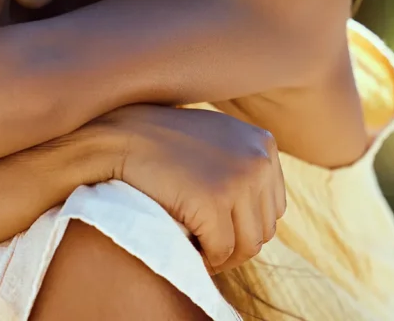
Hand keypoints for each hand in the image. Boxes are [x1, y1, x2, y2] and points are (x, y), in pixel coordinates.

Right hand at [94, 105, 285, 272]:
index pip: (273, 207)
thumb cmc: (164, 141)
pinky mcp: (214, 201)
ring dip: (222, 253)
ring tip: (196, 243)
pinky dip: (205, 257)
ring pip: (248, 245)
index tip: (216, 225)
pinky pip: (221, 251)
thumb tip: (268, 212)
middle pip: (265, 228)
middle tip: (203, 240)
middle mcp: (258, 159)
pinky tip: (187, 244)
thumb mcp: (217, 140)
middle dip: (235, 241)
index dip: (244, 223)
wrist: (120, 135)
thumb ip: (244, 163)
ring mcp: (239, 179)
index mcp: (263, 143)